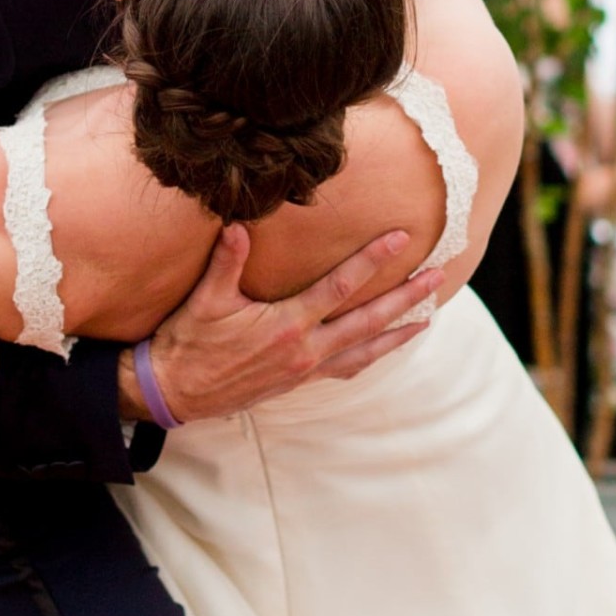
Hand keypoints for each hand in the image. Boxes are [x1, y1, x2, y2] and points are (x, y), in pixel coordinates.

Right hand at [125, 222, 439, 424]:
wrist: (176, 392)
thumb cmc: (189, 342)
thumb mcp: (205, 300)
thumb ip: (226, 262)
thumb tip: (239, 223)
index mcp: (288, 326)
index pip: (341, 288)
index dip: (372, 261)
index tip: (400, 239)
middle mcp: (306, 350)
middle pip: (369, 321)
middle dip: (406, 298)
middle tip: (438, 278)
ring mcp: (306, 369)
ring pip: (365, 349)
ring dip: (398, 332)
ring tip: (428, 318)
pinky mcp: (299, 381)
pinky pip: (347, 367)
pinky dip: (371, 355)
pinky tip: (383, 347)